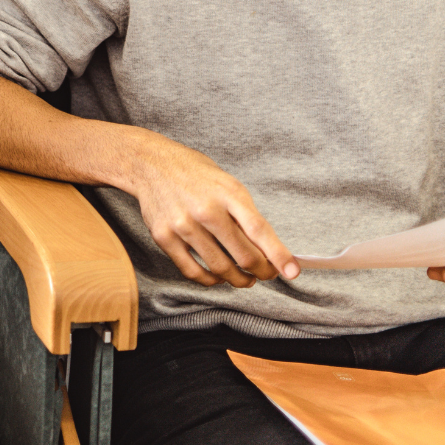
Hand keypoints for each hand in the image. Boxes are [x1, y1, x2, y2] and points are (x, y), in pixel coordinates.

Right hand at [128, 135, 298, 287]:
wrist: (150, 164)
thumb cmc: (195, 174)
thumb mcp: (227, 184)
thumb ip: (245, 215)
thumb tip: (267, 250)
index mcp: (227, 193)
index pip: (259, 230)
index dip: (279, 256)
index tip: (293, 272)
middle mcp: (205, 210)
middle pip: (243, 255)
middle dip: (262, 271)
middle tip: (267, 274)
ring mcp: (183, 225)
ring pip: (220, 268)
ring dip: (239, 280)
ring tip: (245, 278)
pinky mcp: (164, 237)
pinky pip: (193, 271)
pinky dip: (210, 280)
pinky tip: (218, 276)